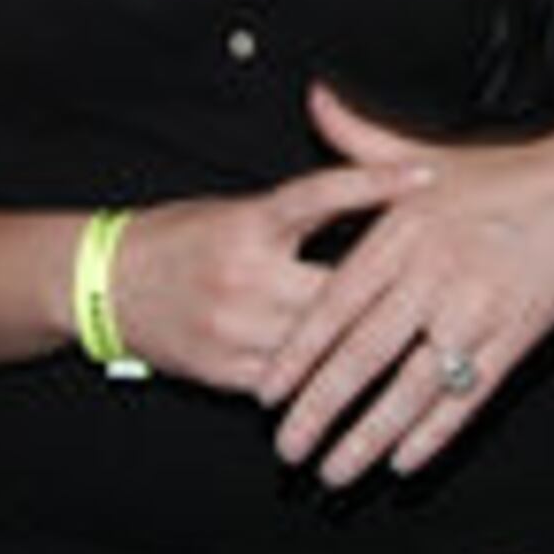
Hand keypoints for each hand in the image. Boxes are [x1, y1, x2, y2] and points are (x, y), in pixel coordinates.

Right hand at [95, 156, 429, 394]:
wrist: (103, 286)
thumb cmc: (177, 238)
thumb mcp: (233, 210)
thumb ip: (293, 213)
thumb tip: (365, 193)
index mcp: (246, 226)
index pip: (320, 195)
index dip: (374, 182)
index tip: (425, 174)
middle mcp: (244, 277)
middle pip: (337, 285)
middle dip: (391, 285)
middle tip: (449, 273)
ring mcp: (236, 331)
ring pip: (322, 342)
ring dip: (369, 338)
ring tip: (425, 329)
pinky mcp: (228, 372)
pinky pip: (296, 378)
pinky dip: (328, 373)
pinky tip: (365, 372)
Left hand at [262, 85, 553, 483]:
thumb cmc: (502, 178)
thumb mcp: (427, 158)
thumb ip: (360, 141)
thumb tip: (313, 100)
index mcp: (402, 231)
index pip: (334, 305)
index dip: (297, 355)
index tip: (266, 393)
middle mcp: (434, 273)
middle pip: (363, 356)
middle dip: (319, 410)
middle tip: (286, 450)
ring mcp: (477, 309)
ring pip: (411, 388)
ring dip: (369, 437)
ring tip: (335, 473)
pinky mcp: (516, 336)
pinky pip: (467, 397)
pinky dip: (433, 434)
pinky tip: (402, 462)